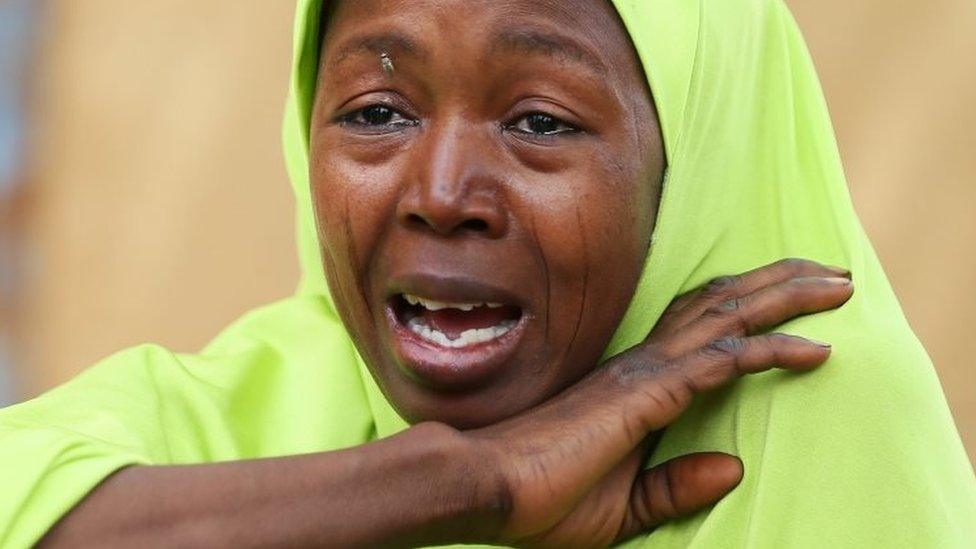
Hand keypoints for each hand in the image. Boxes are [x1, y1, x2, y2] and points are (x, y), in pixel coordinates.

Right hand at [468, 259, 853, 547]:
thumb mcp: (626, 505)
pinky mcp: (644, 397)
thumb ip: (677, 487)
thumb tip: (733, 471)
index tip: (797, 303)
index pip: (701, 329)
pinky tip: (813, 349)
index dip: (749, 309)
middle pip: (722, 307)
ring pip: (729, 320)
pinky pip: (721, 364)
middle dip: (779, 285)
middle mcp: (644, 367)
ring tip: (836, 286)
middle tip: (832, 273)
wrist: (489, 491)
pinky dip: (769, 350)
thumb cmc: (543, 499)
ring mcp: (644, 377)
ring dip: (786, 299)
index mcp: (635, 385)